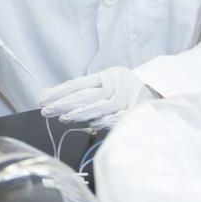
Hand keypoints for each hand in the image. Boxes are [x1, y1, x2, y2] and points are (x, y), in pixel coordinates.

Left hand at [36, 67, 156, 129]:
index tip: (42, 98)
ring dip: (81, 112)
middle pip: (87, 94)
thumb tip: (47, 94)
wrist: (158, 90)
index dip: (59, 91)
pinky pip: (120, 117)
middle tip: (47, 109)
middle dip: (64, 102)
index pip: (78, 84)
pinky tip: (94, 124)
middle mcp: (116, 85)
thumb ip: (80, 90)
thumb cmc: (124, 89)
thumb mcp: (104, 83)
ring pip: (101, 105)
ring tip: (64, 117)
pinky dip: (107, 120)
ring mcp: (126, 98)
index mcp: (106, 76)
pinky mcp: (136, 110)